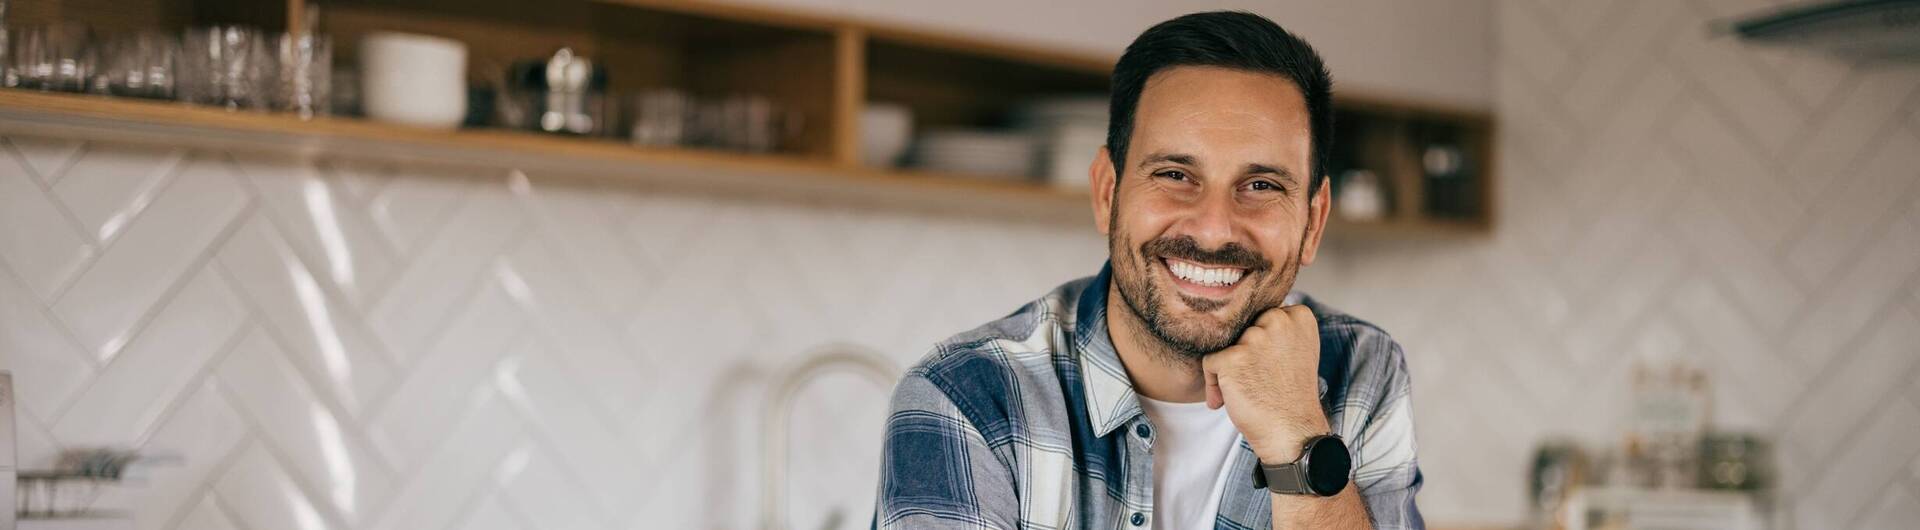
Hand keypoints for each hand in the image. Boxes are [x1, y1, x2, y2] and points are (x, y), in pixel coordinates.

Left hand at [1202, 304, 1331, 463]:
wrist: (1293, 433)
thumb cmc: (1290, 396)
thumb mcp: (1296, 351)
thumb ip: (1277, 329)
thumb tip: (1238, 317)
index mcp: (1299, 316)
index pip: (1261, 315)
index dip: (1261, 343)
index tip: (1271, 366)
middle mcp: (1279, 321)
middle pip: (1243, 327)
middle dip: (1244, 353)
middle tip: (1258, 380)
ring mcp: (1255, 338)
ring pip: (1226, 345)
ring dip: (1228, 369)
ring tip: (1246, 391)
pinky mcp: (1233, 358)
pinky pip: (1209, 362)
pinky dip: (1214, 384)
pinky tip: (1226, 401)